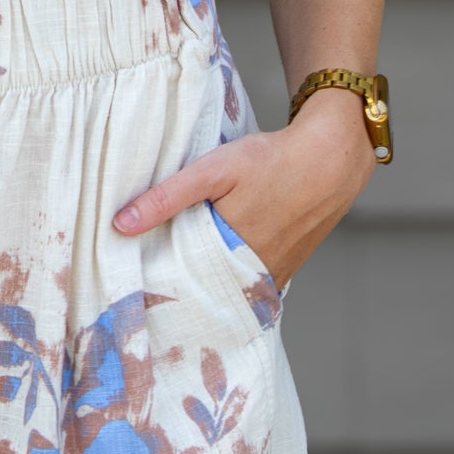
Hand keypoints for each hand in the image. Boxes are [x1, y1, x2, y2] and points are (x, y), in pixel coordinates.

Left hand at [110, 87, 376, 282]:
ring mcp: (271, 276)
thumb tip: (122, 224)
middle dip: (175, 292)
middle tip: (144, 288)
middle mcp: (251, 275)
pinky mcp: (286, 270)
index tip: (127, 285)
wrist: (331, 160)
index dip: (154, 284)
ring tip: (171, 284)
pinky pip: (249, 287)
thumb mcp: (214, 170)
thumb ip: (168, 196)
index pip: (179, 284)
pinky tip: (211, 276)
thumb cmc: (271, 161)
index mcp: (228, 254)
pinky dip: (229, 284)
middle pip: (202, 293)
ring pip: (226, 293)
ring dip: (202, 290)